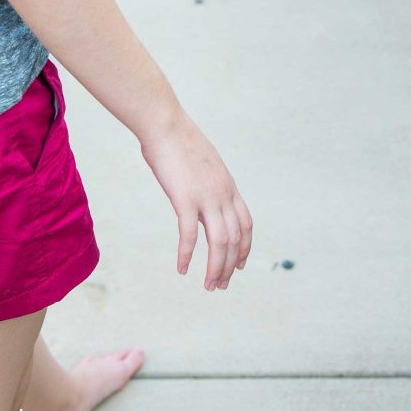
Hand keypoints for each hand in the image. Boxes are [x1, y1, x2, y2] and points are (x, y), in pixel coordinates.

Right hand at [140, 112, 252, 290]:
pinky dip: (186, 255)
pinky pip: (189, 235)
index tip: (240, 266)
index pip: (245, 224)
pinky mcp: (185, 199)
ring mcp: (206, 196)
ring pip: (219, 242)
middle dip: (230, 266)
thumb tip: (199, 197)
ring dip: (216, 268)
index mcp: (228, 185)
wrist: (165, 125)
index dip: (245, 248)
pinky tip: (182, 268)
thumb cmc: (177, 141)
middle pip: (235, 239)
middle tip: (220, 285)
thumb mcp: (202, 163)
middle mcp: (223, 193)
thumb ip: (206, 183)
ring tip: (209, 286)